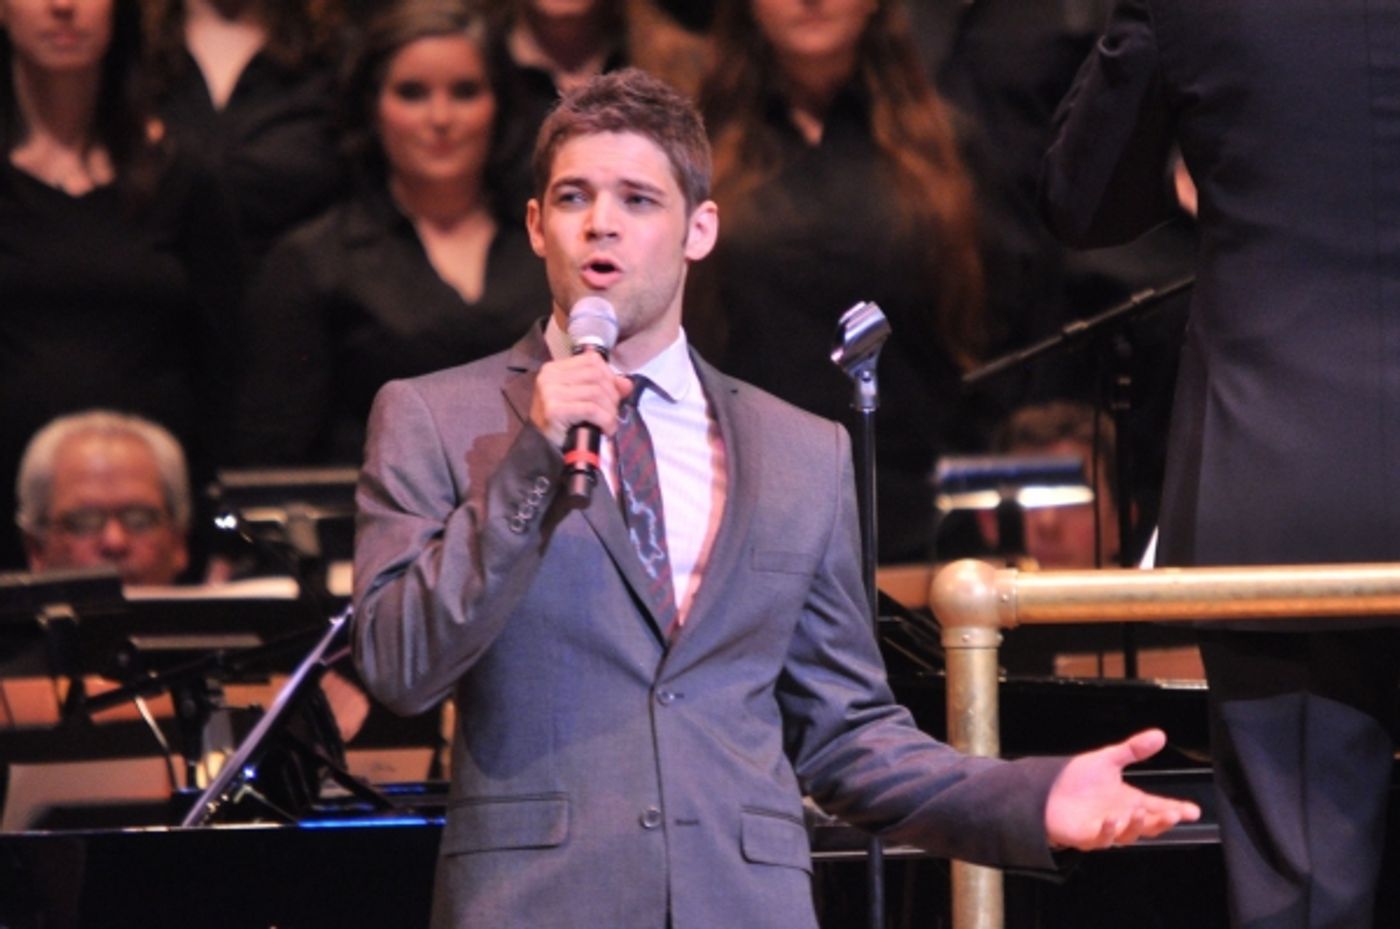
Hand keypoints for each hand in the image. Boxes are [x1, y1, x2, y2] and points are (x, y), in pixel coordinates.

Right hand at [530, 352, 632, 446]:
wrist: (541, 447)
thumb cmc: (562, 423)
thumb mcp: (581, 399)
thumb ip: (603, 387)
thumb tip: (627, 383)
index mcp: (554, 369)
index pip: (592, 360)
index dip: (610, 375)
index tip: (616, 392)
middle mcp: (550, 376)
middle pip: (596, 375)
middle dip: (612, 394)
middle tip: (612, 412)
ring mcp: (550, 392)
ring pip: (596, 392)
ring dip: (610, 410)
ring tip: (609, 423)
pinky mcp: (555, 409)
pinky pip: (591, 409)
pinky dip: (605, 420)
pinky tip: (606, 429)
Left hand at [1044, 728, 1200, 849]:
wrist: (1045, 790)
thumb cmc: (1076, 779)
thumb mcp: (1108, 760)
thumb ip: (1133, 749)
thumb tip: (1160, 735)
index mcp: (1129, 801)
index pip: (1158, 807)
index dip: (1177, 809)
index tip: (1193, 811)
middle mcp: (1122, 817)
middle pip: (1148, 825)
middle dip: (1162, 821)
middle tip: (1174, 814)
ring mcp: (1105, 829)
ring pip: (1128, 834)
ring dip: (1136, 825)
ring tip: (1139, 812)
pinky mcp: (1086, 836)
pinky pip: (1101, 838)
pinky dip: (1108, 831)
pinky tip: (1112, 820)